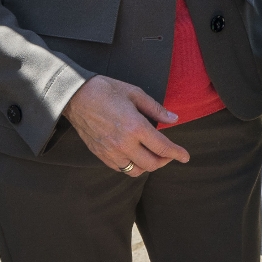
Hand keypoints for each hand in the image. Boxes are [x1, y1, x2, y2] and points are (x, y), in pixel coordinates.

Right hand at [62, 76, 190, 176]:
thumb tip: (174, 119)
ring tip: (153, 156)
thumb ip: (156, 109)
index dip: (177, 153)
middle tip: (170, 154)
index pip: (163, 147)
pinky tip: (135, 156)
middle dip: (165, 161)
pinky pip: (121, 169)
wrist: (75, 96)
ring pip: (136, 171)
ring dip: (148, 166)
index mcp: (135, 127)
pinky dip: (132, 166)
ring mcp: (111, 152)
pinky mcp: (101, 155)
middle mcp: (124, 144)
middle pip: (152, 164)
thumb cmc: (106, 90)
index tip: (186, 157)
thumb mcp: (135, 93)